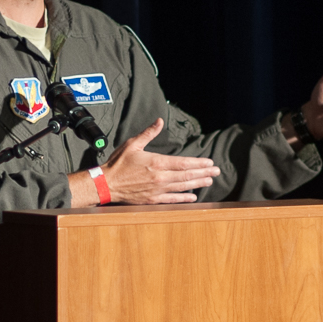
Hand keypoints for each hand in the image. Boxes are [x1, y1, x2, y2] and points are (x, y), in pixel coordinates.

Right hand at [68, 117, 220, 205]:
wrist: (106, 184)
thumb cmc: (118, 163)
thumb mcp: (133, 144)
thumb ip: (148, 133)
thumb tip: (159, 122)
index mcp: (156, 162)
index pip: (184, 163)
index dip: (199, 163)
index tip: (209, 162)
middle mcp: (160, 177)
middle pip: (187, 176)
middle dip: (203, 173)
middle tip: (216, 172)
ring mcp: (157, 190)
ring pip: (182, 187)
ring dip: (197, 184)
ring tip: (209, 181)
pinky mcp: (152, 199)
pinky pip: (172, 200)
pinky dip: (184, 198)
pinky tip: (193, 196)